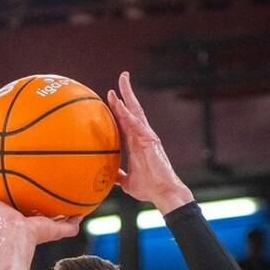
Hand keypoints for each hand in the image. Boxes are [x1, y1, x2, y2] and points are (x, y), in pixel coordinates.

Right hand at [0, 172, 79, 244]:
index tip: (24, 194)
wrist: (20, 236)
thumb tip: (81, 216)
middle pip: (0, 204)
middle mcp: (5, 214)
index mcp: (19, 219)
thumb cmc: (37, 235)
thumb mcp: (58, 229)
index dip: (21, 204)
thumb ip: (70, 224)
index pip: (19, 210)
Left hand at [107, 71, 192, 213]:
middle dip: (127, 93)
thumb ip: (118, 175)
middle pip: (133, 109)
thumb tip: (107, 176)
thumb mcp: (126, 182)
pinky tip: (118, 103)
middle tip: (123, 76)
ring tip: (121, 81)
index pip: (126, 120)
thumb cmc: (149, 188)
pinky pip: (135, 124)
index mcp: (136, 142)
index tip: (111, 96)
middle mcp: (142, 135)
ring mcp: (146, 136)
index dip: (119, 107)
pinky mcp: (149, 140)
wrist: (163, 193)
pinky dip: (126, 113)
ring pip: (135, 111)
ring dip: (126, 96)